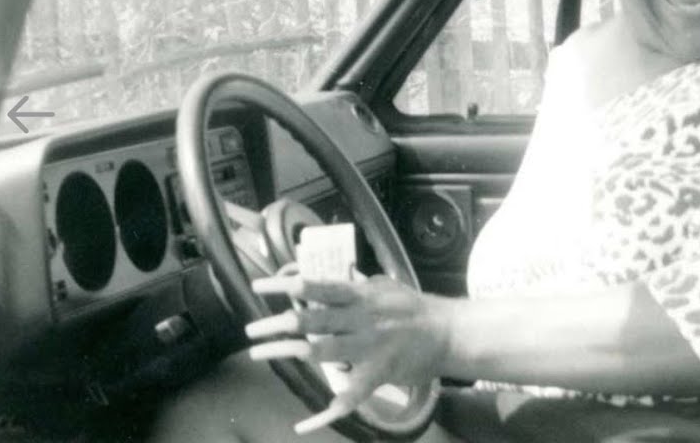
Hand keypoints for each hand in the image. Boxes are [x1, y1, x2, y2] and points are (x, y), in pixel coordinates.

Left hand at [244, 274, 451, 434]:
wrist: (448, 331)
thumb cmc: (413, 306)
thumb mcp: (382, 285)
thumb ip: (352, 283)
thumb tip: (324, 276)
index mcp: (360, 295)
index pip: (317, 286)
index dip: (285, 286)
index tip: (259, 286)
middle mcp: (361, 319)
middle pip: (313, 319)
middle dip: (278, 324)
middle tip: (251, 329)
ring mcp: (369, 347)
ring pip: (322, 351)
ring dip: (288, 352)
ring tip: (261, 353)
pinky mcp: (378, 374)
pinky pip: (350, 396)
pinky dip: (327, 412)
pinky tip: (306, 423)